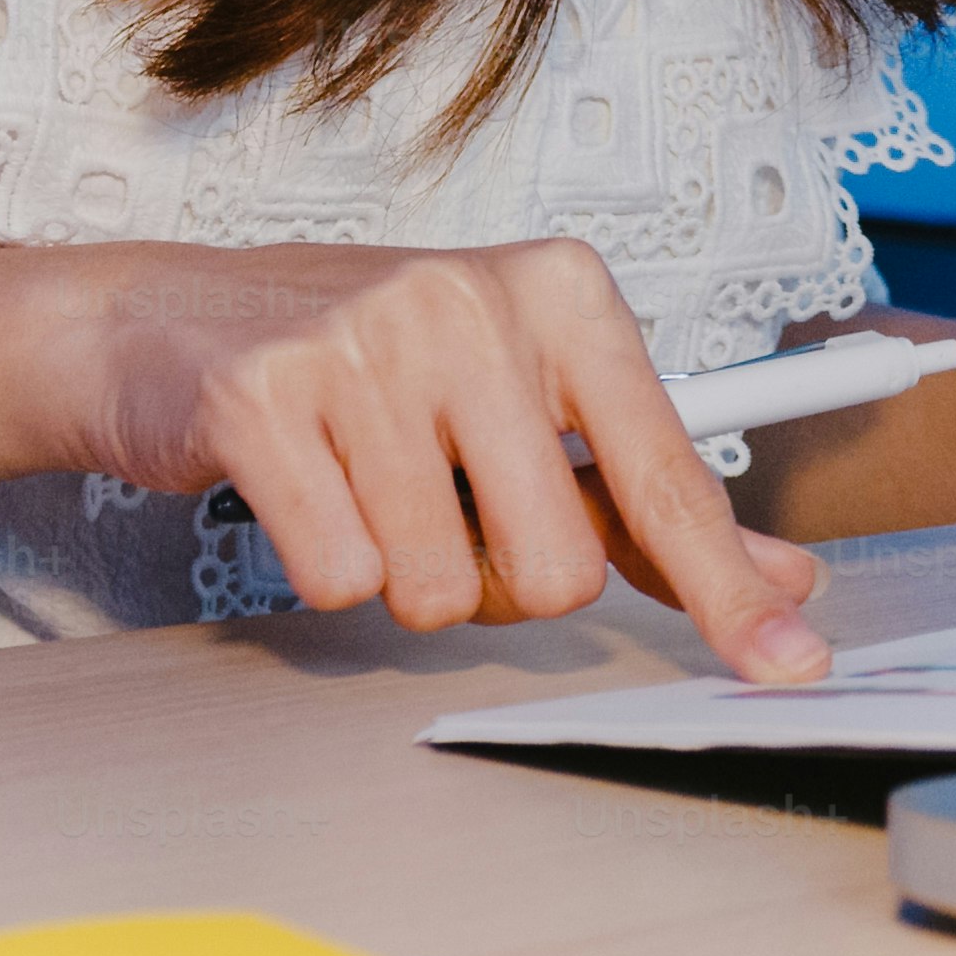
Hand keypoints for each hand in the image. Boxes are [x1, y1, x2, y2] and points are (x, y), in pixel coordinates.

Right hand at [18, 236, 832, 679]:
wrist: (168, 316)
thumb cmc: (368, 365)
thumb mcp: (521, 397)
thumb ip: (644, 498)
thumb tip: (779, 579)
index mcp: (562, 292)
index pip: (666, 475)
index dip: (727, 588)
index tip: (787, 662)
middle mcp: (474, 301)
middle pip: (555, 570)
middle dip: (499, 581)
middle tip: (444, 509)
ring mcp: (365, 342)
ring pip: (442, 590)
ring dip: (403, 576)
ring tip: (365, 487)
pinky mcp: (263, 396)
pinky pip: (339, 577)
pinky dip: (322, 563)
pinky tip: (301, 488)